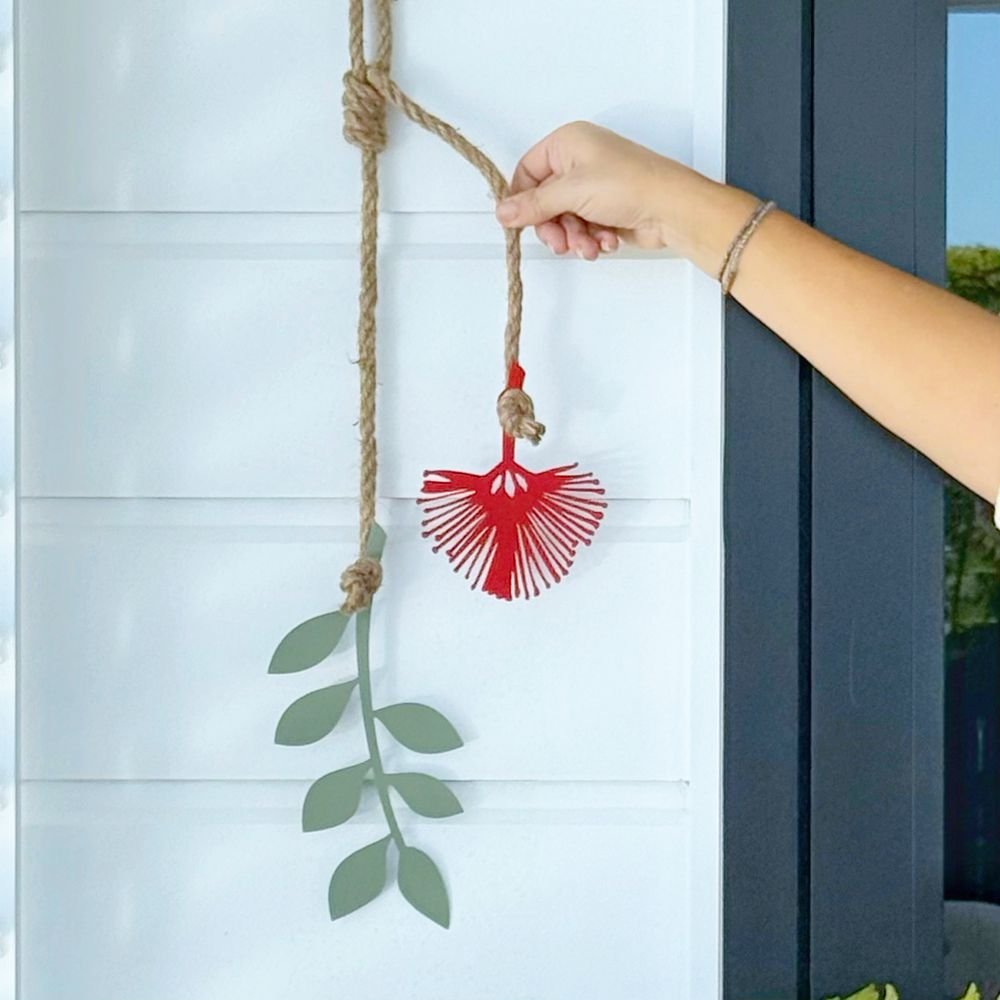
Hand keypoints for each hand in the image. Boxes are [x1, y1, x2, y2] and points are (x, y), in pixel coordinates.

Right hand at [494, 120, 708, 259]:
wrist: (672, 209)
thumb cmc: (631, 185)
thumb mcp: (572, 192)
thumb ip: (533, 205)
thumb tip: (504, 212)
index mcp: (567, 143)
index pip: (527, 171)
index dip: (522, 199)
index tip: (520, 223)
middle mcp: (579, 162)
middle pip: (544, 201)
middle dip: (553, 226)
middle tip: (560, 241)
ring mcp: (593, 186)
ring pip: (563, 219)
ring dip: (573, 238)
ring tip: (588, 245)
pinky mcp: (605, 209)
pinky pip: (582, 229)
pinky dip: (590, 239)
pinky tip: (603, 242)